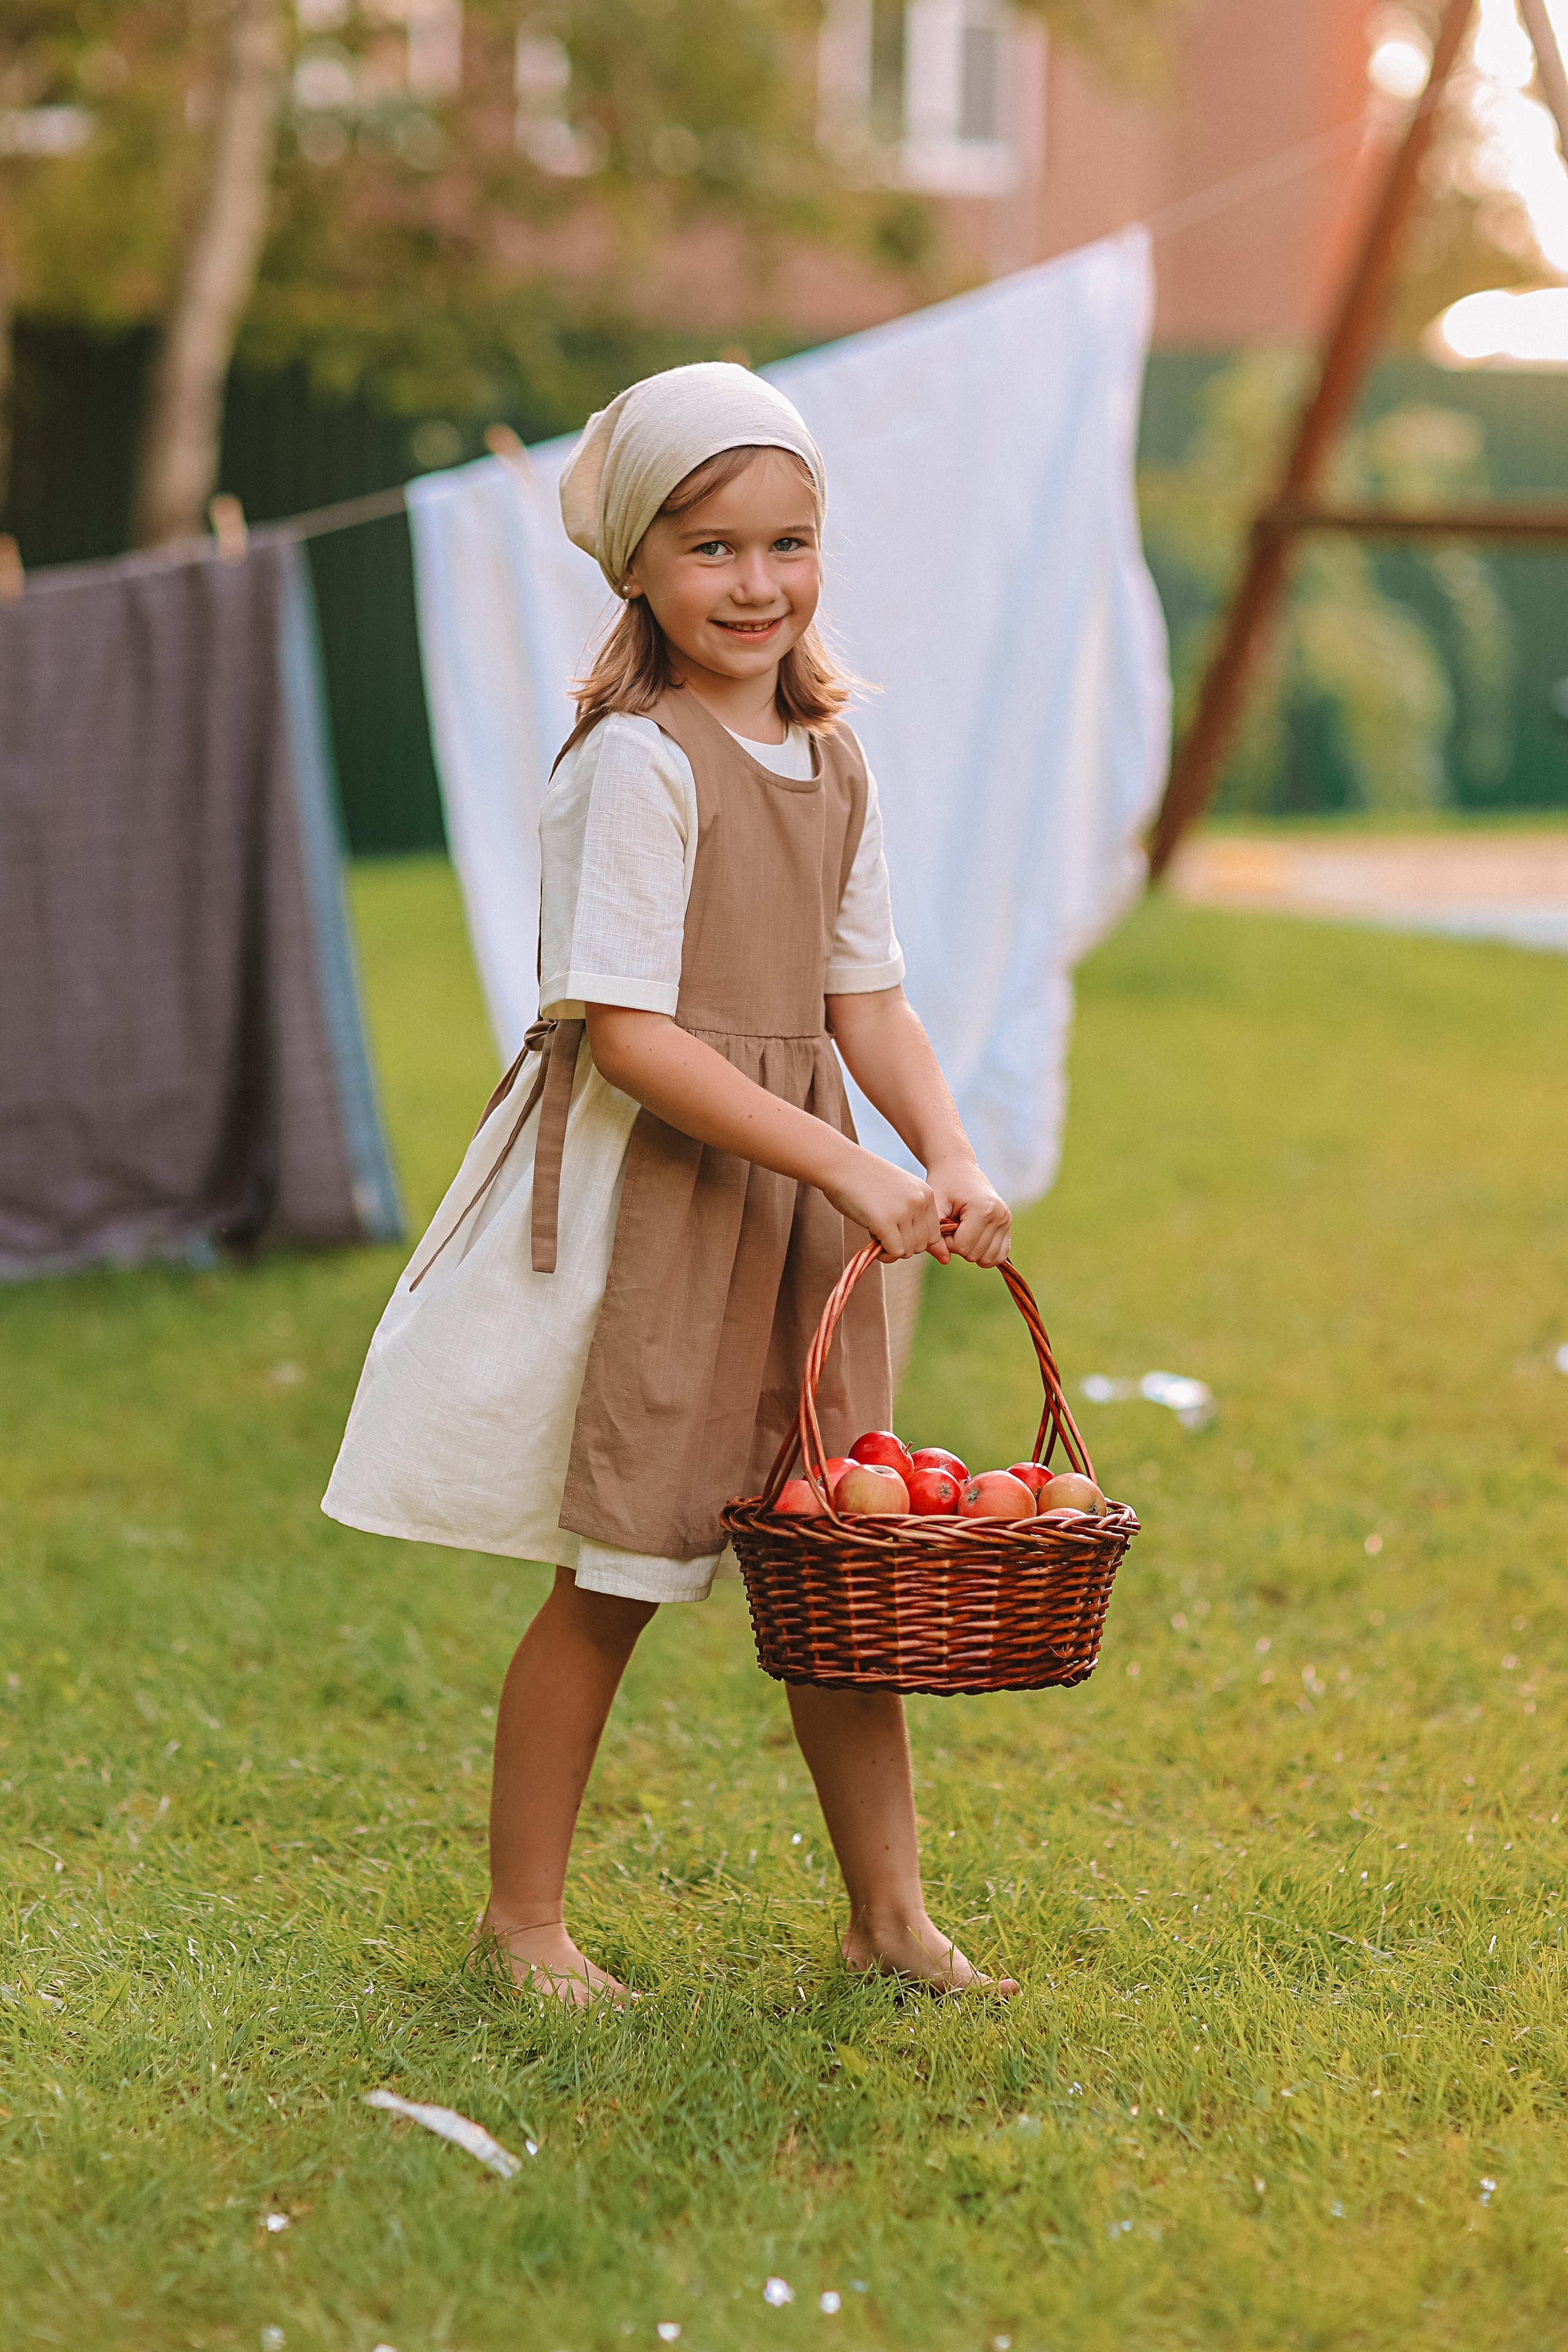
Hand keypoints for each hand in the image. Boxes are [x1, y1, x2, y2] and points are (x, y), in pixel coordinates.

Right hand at [823, 1147, 940, 1260]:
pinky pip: (894, 1252)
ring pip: (909, 1251)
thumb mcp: (899, 1190)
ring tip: (877, 1232)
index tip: (898, 1234)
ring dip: (892, 1250)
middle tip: (885, 1234)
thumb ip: (911, 1211)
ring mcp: (903, 1212)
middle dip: (904, 1246)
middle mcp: (919, 1202)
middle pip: (922, 1245)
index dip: (915, 1240)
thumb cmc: (865, 1178)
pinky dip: (885, 1254)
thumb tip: (913, 1246)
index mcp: (926, 1194)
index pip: (933, 1233)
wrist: (840, 1164)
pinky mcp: (884, 1221)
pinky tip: (873, 1240)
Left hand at [926, 1156, 1009, 1267]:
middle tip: (951, 1226)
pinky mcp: (1008, 1224)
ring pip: (987, 1259)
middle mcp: (1000, 1215)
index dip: (946, 1241)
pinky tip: (973, 1239)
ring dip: (970, 1250)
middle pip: (974, 1254)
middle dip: (957, 1246)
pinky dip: (984, 1254)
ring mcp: (1006, 1220)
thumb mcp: (935, 1206)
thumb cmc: (943, 1185)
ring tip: (962, 1230)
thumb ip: (936, 1235)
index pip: (962, 1246)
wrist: (958, 1168)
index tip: (943, 1224)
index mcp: (983, 1208)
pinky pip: (999, 1256)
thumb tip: (945, 1261)